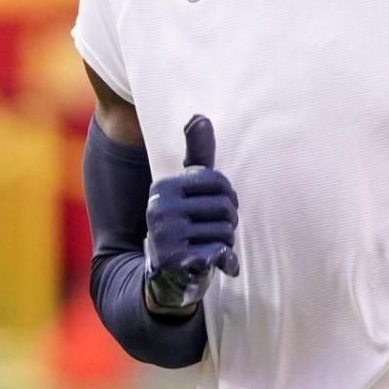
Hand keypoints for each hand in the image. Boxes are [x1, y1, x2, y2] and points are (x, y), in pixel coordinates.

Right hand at [143, 114, 239, 312]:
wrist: (168, 272)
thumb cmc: (185, 221)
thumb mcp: (189, 187)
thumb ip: (197, 154)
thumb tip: (199, 116)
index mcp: (164, 186)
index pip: (218, 182)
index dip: (227, 197)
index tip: (217, 207)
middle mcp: (159, 208)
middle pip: (225, 208)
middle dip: (228, 221)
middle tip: (214, 231)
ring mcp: (165, 236)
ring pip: (225, 232)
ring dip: (226, 242)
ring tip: (209, 246)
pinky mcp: (175, 262)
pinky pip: (219, 253)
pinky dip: (226, 260)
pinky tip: (223, 264)